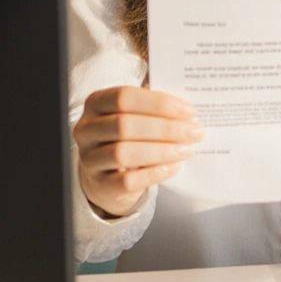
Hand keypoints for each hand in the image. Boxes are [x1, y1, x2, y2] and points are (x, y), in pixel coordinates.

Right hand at [73, 86, 204, 217]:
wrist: (107, 173)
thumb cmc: (127, 135)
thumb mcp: (135, 115)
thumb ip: (155, 107)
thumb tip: (187, 111)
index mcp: (96, 103)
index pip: (124, 97)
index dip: (158, 103)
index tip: (188, 111)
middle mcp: (86, 129)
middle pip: (124, 125)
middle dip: (165, 128)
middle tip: (193, 132)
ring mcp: (89, 159)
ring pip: (123, 153)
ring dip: (161, 151)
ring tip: (186, 149)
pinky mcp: (100, 185)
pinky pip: (127, 181)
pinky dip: (155, 173)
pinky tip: (174, 167)